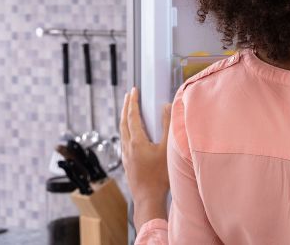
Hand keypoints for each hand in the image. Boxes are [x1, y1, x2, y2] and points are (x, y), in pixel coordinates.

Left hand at [121, 87, 170, 228]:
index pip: (132, 116)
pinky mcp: (127, 163)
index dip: (133, 101)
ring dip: (125, 119)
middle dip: (126, 107)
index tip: (133, 90)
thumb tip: (165, 106)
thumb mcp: (167, 148)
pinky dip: (127, 131)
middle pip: (123, 122)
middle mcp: (127, 147)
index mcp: (136, 141)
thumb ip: (166, 126)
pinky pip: (124, 141)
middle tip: (129, 96)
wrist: (148, 198)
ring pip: (122, 132)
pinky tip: (132, 134)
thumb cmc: (160, 175)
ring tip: (129, 111)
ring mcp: (126, 156)